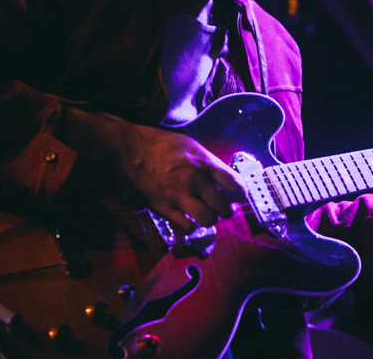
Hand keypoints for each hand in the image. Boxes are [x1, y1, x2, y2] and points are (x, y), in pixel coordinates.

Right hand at [62, 108, 244, 232]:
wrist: (132, 147)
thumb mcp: (193, 147)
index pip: (235, 184)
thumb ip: (210, 164)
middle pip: (223, 206)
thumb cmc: (164, 145)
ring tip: (206, 215)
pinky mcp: (162, 207)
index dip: (241, 195)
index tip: (238, 198)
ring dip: (209, 220)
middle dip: (226, 211)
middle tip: (223, 210)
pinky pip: (185, 227)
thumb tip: (226, 180)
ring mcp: (178, 194)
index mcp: (205, 163)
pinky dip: (190, 227)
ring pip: (207, 220)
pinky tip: (188, 219)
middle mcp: (195, 179)